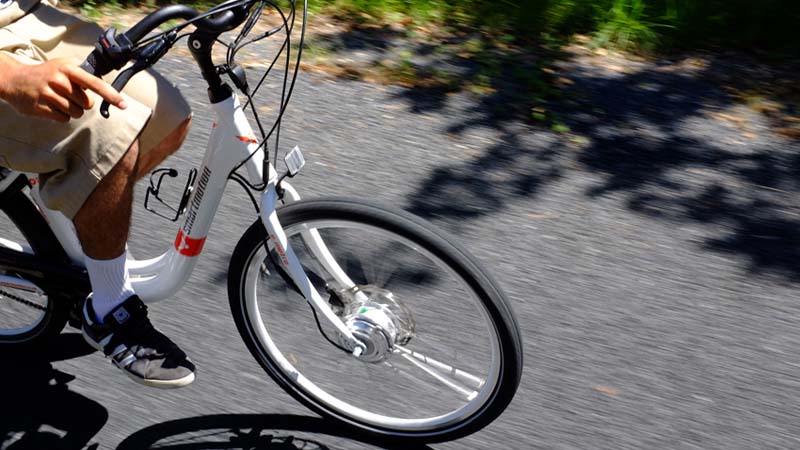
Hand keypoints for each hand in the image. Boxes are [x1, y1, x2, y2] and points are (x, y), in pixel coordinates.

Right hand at [0, 56, 126, 122]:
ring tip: (58, 100)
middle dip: (82, 102)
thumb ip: (84, 75)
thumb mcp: (64, 66)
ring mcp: (49, 94)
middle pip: (87, 103)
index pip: (95, 83)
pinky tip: (51, 106)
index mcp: (68, 69)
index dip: (111, 94)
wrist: (15, 80)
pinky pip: (64, 119)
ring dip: (71, 110)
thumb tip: (105, 85)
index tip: (124, 104)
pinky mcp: (41, 108)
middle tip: (68, 95)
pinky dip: (61, 115)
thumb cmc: (47, 74)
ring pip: (76, 113)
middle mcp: (59, 81)